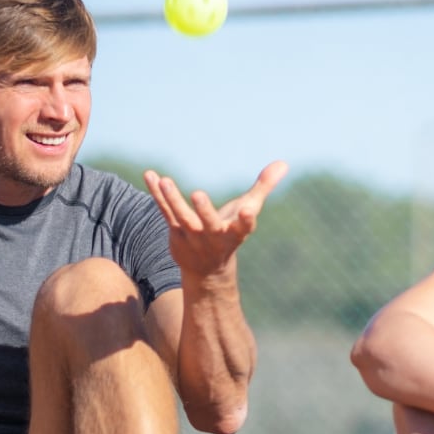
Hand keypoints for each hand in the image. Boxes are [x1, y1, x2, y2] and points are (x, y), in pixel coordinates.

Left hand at [144, 161, 288, 279]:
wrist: (206, 270)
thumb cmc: (231, 233)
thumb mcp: (248, 210)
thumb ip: (264, 186)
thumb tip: (283, 163)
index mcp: (235, 233)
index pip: (244, 227)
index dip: (247, 219)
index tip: (249, 211)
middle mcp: (213, 237)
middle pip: (208, 224)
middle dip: (204, 210)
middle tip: (198, 194)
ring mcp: (192, 237)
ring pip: (181, 217)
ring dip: (173, 199)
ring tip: (166, 181)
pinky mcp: (174, 232)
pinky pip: (165, 211)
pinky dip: (157, 194)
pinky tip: (150, 175)